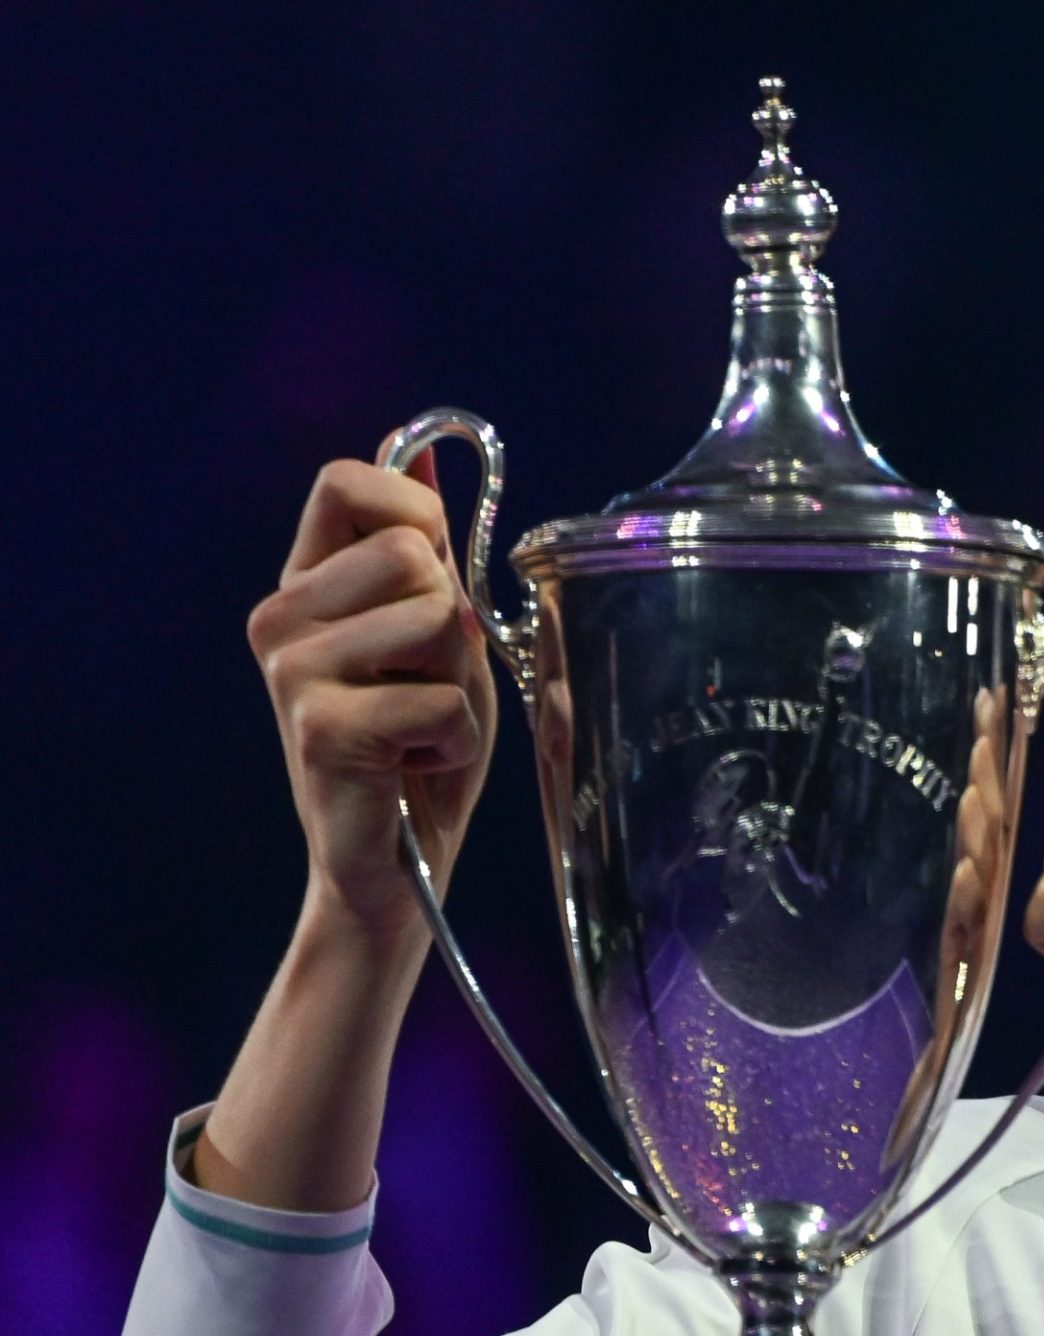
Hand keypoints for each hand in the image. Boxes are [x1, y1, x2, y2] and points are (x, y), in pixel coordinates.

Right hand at [245, 455, 496, 942]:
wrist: (395, 870)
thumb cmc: (420, 750)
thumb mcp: (437, 638)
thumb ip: (427, 553)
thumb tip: (424, 455)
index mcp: (305, 583)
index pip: (347, 480)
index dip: (416, 515)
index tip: (434, 580)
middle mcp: (280, 617)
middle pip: (414, 555)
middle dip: (458, 625)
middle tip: (428, 684)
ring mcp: (291, 672)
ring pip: (437, 621)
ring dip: (462, 687)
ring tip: (423, 728)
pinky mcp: (320, 730)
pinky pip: (441, 703)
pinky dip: (458, 743)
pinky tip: (416, 766)